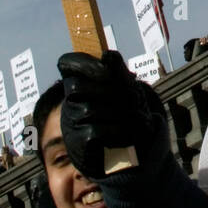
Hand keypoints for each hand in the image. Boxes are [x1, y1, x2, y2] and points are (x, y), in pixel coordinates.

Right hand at [57, 51, 166, 178]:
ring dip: (118, 112)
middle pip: (76, 87)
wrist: (134, 152)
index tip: (106, 70)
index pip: (68, 64)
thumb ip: (119, 73)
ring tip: (139, 118)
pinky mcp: (77, 144)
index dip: (82, 64)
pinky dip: (115, 132)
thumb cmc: (129, 115)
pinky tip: (128, 135)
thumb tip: (107, 55)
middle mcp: (70, 103)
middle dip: (108, 90)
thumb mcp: (129, 91)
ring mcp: (71, 124)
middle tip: (133, 97)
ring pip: (87, 109)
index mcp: (82, 85)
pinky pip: (93, 132)